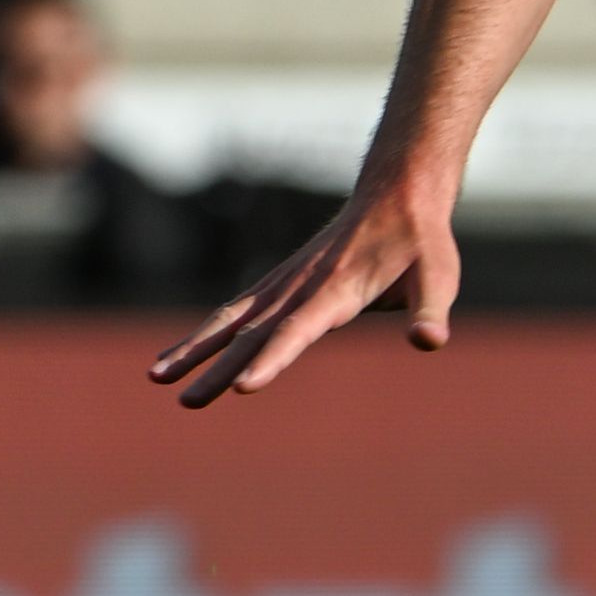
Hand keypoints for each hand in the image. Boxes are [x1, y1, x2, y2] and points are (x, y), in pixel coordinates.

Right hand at [149, 173, 462, 406]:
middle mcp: (301, 288)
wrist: (397, 194)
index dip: (273, 359)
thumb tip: (430, 341)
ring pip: (231, 321)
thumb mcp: (439, 276)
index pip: (298, 331)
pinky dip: (205, 333)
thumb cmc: (421, 243)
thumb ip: (432, 311)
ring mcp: (284, 284)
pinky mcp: (278, 283)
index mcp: (338, 291)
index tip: (245, 386)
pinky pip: (235, 311)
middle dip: (218, 369)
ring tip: (156, 378)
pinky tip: (179, 356)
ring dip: (194, 349)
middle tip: (186, 401)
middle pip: (253, 334)